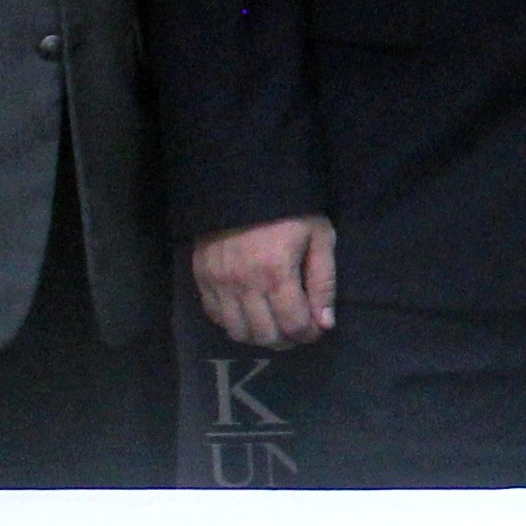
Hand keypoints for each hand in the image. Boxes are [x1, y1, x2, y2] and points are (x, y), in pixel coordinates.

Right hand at [192, 213, 336, 348]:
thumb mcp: (319, 237)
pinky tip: (248, 312)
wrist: (243, 185)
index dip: (308, 334)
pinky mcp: (201, 277)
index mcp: (276, 272)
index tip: (315, 328)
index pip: (293, 324)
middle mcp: (243, 283)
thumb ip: (323, 282)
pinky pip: (214, 315)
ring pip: (237, 331)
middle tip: (295, 329)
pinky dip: (233, 322)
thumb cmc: (290, 211)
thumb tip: (325, 323)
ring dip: (259, 335)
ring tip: (273, 325)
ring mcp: (218, 282)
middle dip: (286, 339)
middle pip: (264, 335)